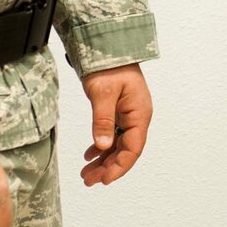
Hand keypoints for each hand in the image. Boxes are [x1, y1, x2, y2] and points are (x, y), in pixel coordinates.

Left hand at [81, 63, 152, 186]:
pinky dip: (101, 147)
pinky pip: (112, 136)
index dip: (120, 166)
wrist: (106, 47)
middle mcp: (137, 117)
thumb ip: (103, 121)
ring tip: (87, 173)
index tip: (105, 179)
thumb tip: (103, 146)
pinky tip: (89, 155)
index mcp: (140, 114)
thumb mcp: (103, 94)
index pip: (133, 149)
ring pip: (118, 145)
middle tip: (90, 180)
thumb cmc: (109, 65)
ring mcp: (128, 116)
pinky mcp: (118, 113)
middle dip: (108, 168)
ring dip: (103, 160)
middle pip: (125, 151)